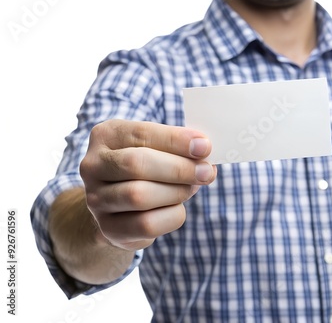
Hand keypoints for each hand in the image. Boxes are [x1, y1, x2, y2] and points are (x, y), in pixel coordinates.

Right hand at [79, 119, 216, 250]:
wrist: (119, 207)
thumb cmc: (147, 169)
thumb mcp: (157, 148)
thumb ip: (178, 147)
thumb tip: (204, 151)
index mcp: (106, 135)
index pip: (142, 134)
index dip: (176, 140)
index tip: (205, 147)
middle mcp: (93, 165)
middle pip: (137, 164)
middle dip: (179, 168)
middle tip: (206, 172)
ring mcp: (95, 199)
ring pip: (139, 196)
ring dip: (176, 192)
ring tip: (191, 188)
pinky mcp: (108, 228)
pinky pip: (146, 224)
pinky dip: (171, 216)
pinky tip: (177, 208)